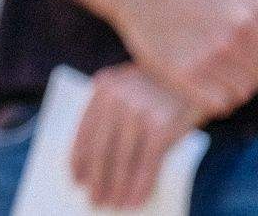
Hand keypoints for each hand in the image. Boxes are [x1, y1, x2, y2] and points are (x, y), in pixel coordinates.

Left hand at [69, 64, 201, 209]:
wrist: (201, 74)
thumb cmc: (163, 87)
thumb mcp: (132, 89)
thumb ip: (114, 114)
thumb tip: (99, 160)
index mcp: (103, 86)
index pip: (83, 129)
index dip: (79, 158)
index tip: (76, 178)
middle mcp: (117, 98)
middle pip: (100, 148)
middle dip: (96, 179)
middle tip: (94, 200)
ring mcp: (139, 112)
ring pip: (121, 159)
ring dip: (116, 187)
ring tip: (112, 205)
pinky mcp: (162, 127)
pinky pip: (146, 163)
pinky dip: (139, 185)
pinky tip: (135, 200)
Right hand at [108, 0, 257, 116]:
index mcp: (247, 13)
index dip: (256, 59)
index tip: (243, 55)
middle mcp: (230, 34)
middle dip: (251, 70)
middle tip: (225, 55)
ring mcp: (206, 56)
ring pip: (245, 91)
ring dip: (235, 84)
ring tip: (214, 64)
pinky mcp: (183, 74)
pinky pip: (221, 104)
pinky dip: (216, 97)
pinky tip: (203, 78)